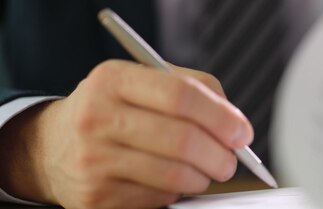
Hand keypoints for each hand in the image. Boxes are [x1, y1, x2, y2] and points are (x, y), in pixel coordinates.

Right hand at [0, 60, 252, 207]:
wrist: (52, 147)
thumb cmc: (112, 109)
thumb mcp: (141, 81)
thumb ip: (193, 89)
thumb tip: (234, 123)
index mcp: (113, 79)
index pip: (181, 95)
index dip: (221, 117)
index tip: (242, 132)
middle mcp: (97, 117)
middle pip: (182, 140)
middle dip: (221, 155)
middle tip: (232, 159)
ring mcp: (94, 161)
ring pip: (175, 177)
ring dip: (204, 178)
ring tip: (207, 171)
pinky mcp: (97, 198)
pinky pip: (159, 199)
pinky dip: (177, 192)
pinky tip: (171, 180)